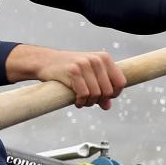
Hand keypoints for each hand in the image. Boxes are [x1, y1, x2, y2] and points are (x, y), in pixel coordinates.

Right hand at [6, 44, 125, 109]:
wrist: (45, 61)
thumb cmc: (68, 69)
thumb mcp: (88, 76)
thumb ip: (100, 88)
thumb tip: (107, 106)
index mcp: (104, 58)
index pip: (120, 82)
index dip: (114, 94)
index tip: (103, 98)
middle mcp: (96, 60)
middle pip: (108, 91)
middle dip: (99, 100)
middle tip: (89, 102)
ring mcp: (84, 64)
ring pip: (96, 94)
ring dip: (89, 103)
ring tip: (81, 102)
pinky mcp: (73, 71)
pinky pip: (83, 94)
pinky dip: (81, 102)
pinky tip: (76, 102)